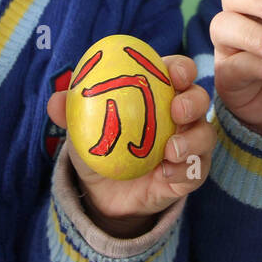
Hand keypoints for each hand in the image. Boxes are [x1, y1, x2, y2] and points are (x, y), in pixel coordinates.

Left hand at [46, 55, 213, 238]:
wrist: (103, 193)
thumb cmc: (99, 146)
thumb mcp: (82, 129)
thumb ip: (71, 112)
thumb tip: (55, 101)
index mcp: (159, 92)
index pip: (178, 71)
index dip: (181, 68)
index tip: (173, 74)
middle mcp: (180, 115)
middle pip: (201, 98)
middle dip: (194, 100)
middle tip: (176, 110)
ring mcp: (188, 145)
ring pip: (205, 135)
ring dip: (193, 139)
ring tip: (170, 151)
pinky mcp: (189, 174)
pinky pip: (198, 170)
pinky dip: (185, 170)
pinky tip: (165, 173)